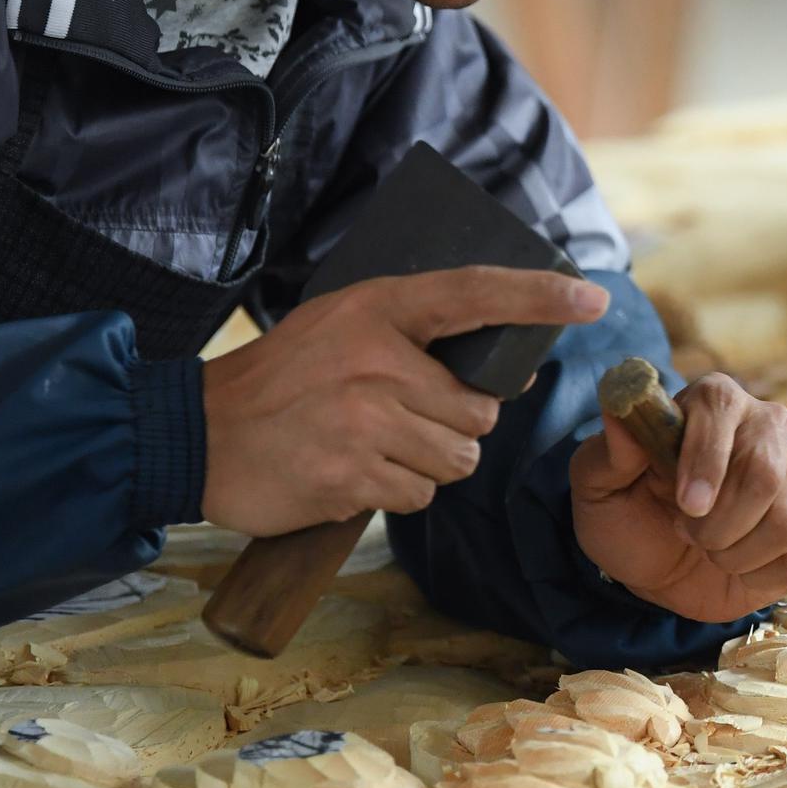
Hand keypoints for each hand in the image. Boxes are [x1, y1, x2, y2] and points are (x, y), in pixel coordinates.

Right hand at [201, 266, 609, 534]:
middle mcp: (378, 361)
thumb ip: (420, 337)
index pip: (475, 292)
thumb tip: (513, 373)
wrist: (197, 433)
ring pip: (457, 458)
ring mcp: (364, 422)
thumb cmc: (284, 377)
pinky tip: (352, 470)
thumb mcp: (345, 325)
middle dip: (456, 423)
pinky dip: (396, 490)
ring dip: (428, 462)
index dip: (538, 295)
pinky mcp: (351, 478)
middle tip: (401, 416)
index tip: (589, 298)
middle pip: (479, 409)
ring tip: (372, 444)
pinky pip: (417, 494)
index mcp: (378, 309)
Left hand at [568, 373, 786, 622]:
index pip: (721, 406)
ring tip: (712, 549)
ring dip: (736, 554)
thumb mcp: (599, 490)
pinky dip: (761, 575)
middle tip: (689, 536)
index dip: (706, 457)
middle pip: (765, 470)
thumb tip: (620, 405)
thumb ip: (608, 452)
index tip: (687, 505)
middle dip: (720, 523)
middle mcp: (766, 425)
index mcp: (712, 403)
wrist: (662, 569)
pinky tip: (741, 565)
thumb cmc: (631, 518)